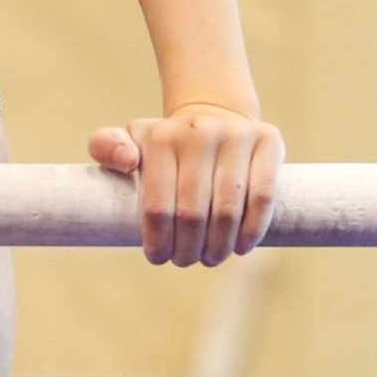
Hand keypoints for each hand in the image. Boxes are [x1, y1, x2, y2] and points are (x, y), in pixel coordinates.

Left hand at [90, 106, 283, 268]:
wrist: (213, 116)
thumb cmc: (166, 143)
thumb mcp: (131, 139)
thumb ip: (107, 146)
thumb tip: (126, 161)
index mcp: (161, 137)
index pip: (157, 206)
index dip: (158, 241)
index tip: (158, 257)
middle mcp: (200, 131)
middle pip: (193, 213)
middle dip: (187, 249)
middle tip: (185, 260)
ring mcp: (237, 134)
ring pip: (227, 210)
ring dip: (218, 246)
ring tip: (210, 258)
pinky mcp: (268, 141)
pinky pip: (263, 195)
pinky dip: (252, 229)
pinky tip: (241, 247)